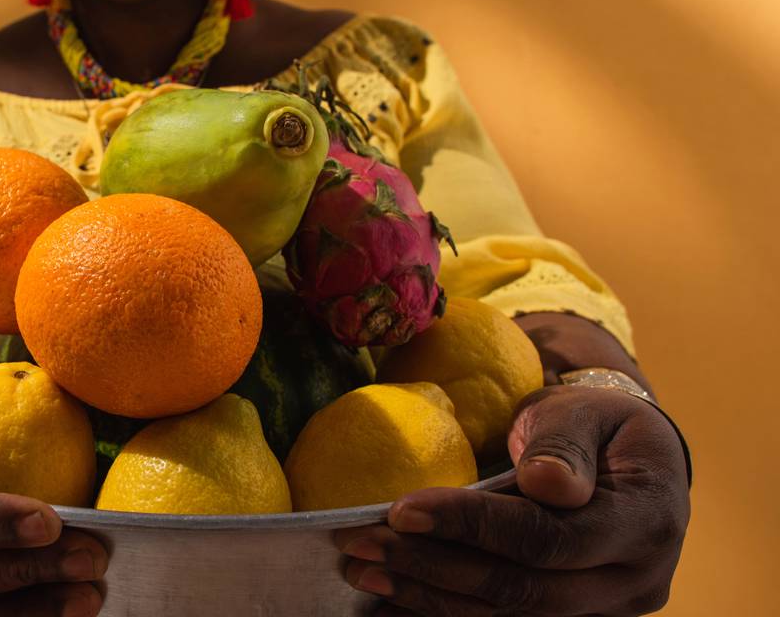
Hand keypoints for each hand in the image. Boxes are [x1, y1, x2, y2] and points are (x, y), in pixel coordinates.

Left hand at [335, 386, 689, 615]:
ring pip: (509, 615)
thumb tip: (547, 485)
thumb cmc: (597, 423)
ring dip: (429, 597)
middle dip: (434, 567)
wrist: (626, 456)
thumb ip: (565, 446)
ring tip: (363, 571)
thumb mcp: (585, 412)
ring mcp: (605, 609)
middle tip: (362, 545)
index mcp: (647, 521)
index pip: (548, 538)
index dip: (472, 526)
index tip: (402, 509)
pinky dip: (443, 612)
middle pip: (524, 589)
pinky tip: (389, 604)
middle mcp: (634, 580)